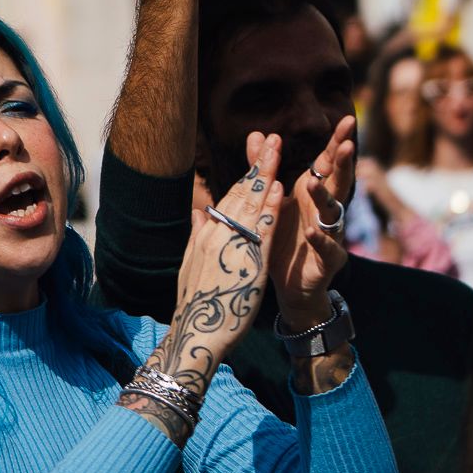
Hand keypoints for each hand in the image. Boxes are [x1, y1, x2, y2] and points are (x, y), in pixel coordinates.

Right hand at [132, 134, 280, 417]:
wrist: (196, 334)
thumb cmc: (196, 304)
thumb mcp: (192, 265)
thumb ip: (199, 236)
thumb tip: (200, 213)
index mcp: (207, 235)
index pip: (230, 197)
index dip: (246, 174)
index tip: (258, 153)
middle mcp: (217, 235)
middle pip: (241, 193)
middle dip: (259, 164)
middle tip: (273, 138)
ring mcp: (231, 247)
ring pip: (252, 205)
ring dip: (266, 176)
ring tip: (278, 151)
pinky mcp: (247, 264)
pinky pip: (260, 231)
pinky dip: (270, 208)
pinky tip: (279, 190)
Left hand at [270, 117, 352, 329]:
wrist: (289, 285)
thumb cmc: (284, 237)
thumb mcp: (272, 200)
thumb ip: (264, 169)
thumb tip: (257, 135)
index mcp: (313, 193)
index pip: (328, 163)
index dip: (337, 143)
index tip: (347, 120)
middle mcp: (325, 210)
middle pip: (338, 182)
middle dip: (343, 163)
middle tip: (348, 144)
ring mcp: (330, 235)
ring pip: (332, 213)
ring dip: (323, 197)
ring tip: (311, 183)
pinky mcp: (328, 261)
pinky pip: (327, 248)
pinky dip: (320, 240)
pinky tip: (311, 231)